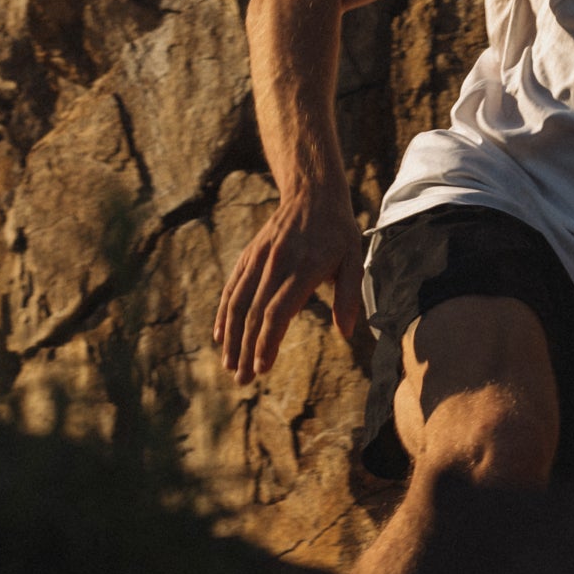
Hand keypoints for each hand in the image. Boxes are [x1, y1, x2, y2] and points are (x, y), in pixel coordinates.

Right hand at [214, 186, 366, 384]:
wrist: (311, 193)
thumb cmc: (337, 231)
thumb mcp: (354, 259)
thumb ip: (349, 295)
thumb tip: (345, 332)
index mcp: (304, 269)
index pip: (278, 311)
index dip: (267, 341)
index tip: (262, 367)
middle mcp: (276, 265)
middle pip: (255, 313)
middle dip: (246, 350)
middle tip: (242, 380)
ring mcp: (259, 260)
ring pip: (238, 302)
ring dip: (231, 337)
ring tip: (228, 365)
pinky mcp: (249, 255)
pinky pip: (232, 287)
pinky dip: (224, 312)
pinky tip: (220, 335)